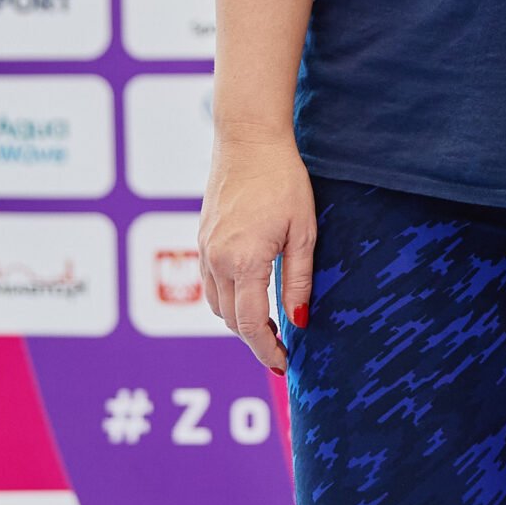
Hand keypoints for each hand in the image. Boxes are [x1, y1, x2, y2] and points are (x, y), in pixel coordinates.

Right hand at [198, 135, 316, 371]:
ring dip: (239, 320)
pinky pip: (210, 282)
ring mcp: (204, 249)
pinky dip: (228, 297)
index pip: (249, 325)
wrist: (249, 139)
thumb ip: (298, 279)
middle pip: (230, 319)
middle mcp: (216, 259)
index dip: (266, 350)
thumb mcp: (303, 232)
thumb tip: (299, 321)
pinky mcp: (202, 238)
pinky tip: (250, 294)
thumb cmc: (284, 181)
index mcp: (242, 261)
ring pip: (216, 303)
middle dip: (254, 338)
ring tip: (269, 325)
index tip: (284, 365)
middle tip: (282, 347)